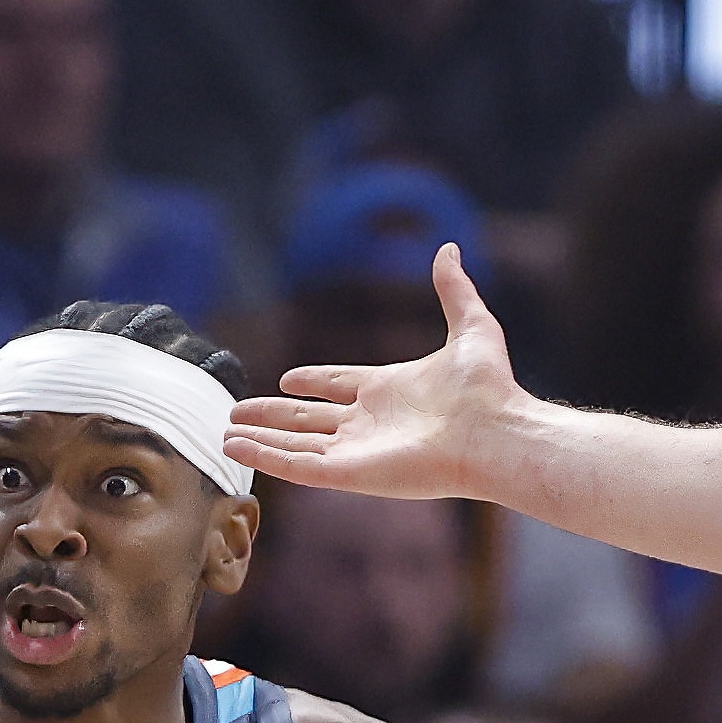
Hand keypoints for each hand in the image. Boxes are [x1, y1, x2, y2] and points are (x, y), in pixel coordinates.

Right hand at [221, 244, 529, 501]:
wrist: (495, 432)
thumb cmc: (488, 387)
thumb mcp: (471, 326)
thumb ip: (453, 290)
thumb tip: (450, 248)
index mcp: (390, 391)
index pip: (339, 387)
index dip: (313, 382)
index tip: (286, 379)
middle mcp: (370, 423)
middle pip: (307, 419)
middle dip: (271, 416)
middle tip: (236, 413)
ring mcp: (357, 451)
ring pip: (295, 444)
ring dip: (260, 438)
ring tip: (226, 434)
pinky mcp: (350, 474)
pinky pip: (298, 466)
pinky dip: (266, 458)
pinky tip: (237, 448)